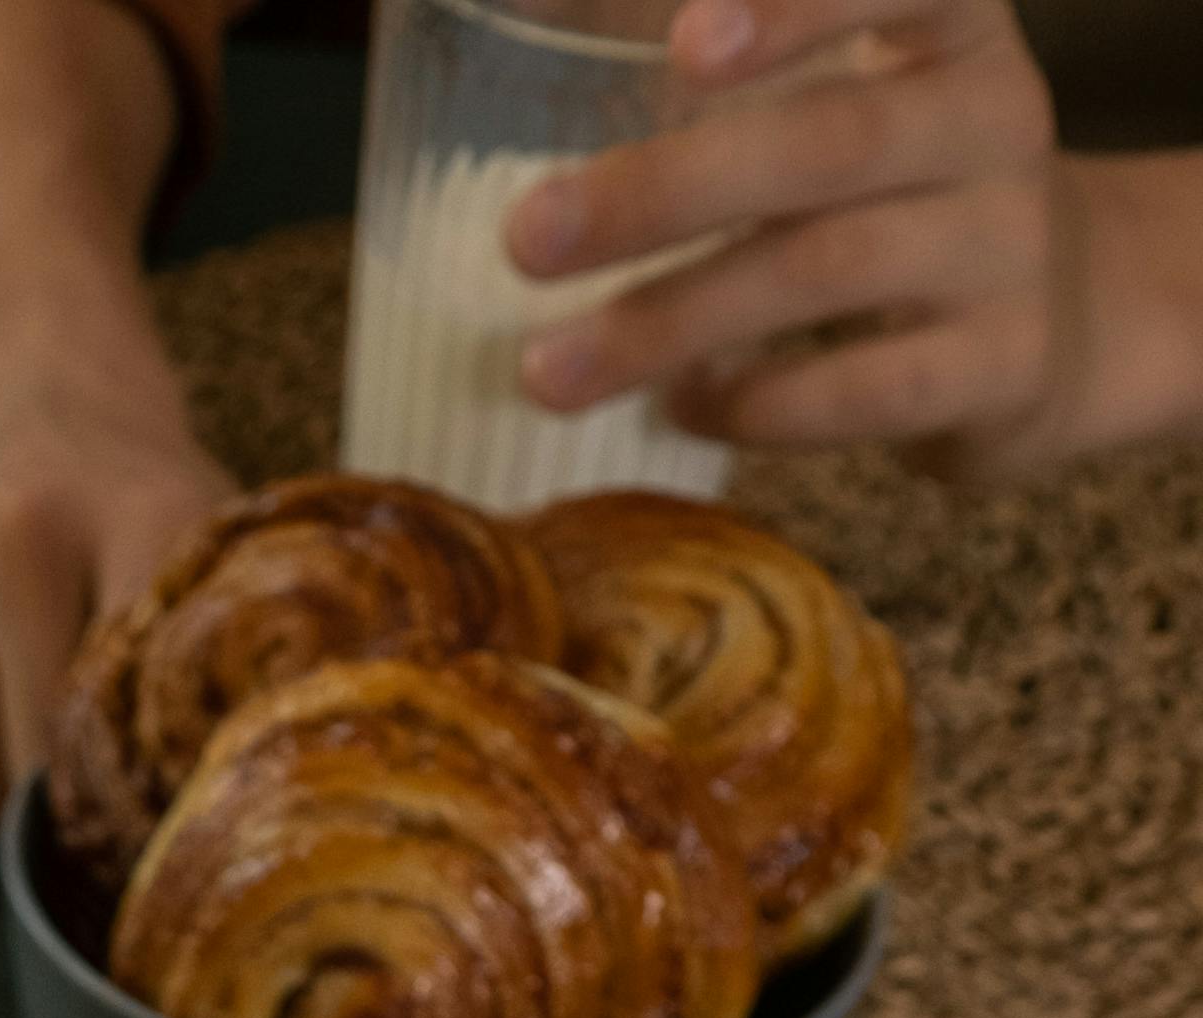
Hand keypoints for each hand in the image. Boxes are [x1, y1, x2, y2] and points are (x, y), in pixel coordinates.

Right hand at [0, 371, 228, 843]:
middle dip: (42, 799)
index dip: (134, 795)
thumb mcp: (203, 552)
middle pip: (30, 794)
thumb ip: (217, 668)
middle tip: (56, 735)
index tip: (135, 789)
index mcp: (142, 524)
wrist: (13, 379)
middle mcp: (16, 539)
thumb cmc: (118, 509)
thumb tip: (200, 823)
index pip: (140, 738)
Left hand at [510, 0, 1067, 466]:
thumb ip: (733, 60)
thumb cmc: (901, 191)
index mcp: (953, 29)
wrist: (1057, 324)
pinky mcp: (1004, 367)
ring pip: (826, 274)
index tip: (685, 44)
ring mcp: (1009, 247)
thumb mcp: (849, 95)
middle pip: (826, 145)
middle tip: (528, 237)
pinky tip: (676, 409)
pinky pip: (865, 391)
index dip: (797, 8)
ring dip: (671, 322)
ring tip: (548, 368)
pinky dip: (755, 405)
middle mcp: (994, 120)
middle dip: (664, 192)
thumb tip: (528, 10)